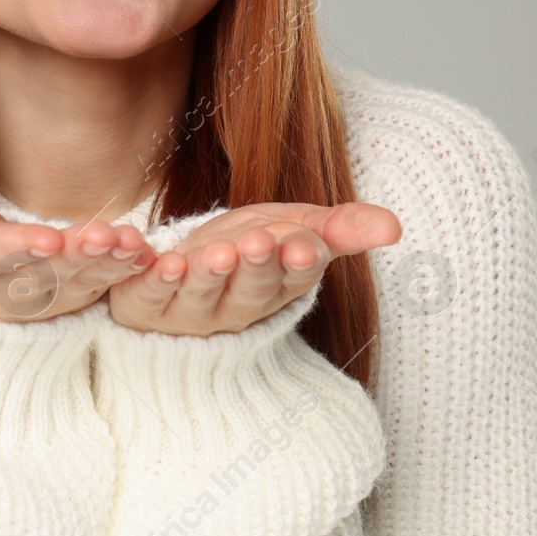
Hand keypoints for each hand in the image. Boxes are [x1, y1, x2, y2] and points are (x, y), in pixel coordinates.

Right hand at [0, 150, 159, 322]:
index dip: (18, 248)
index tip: (46, 237)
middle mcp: (4, 293)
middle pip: (43, 275)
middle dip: (76, 257)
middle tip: (105, 237)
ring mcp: (41, 300)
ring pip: (77, 284)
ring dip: (107, 265)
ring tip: (134, 243)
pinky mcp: (70, 299)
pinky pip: (99, 288)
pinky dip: (124, 272)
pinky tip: (147, 254)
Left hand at [106, 201, 401, 334]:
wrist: (183, 273)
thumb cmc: (249, 249)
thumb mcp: (298, 230)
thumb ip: (342, 229)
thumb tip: (393, 226)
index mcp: (277, 288)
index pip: (294, 278)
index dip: (298, 263)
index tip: (305, 245)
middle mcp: (234, 306)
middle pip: (249, 290)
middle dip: (255, 268)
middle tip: (259, 243)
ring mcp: (187, 308)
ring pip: (199, 295)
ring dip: (207, 275)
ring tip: (212, 254)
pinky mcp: (143, 301)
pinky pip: (145, 291)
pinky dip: (148, 275)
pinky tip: (152, 257)